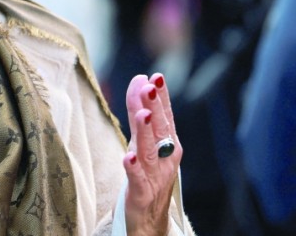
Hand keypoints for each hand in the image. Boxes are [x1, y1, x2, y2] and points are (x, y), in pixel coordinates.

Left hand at [122, 73, 182, 235]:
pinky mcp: (141, 193)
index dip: (160, 97)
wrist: (150, 218)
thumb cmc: (148, 174)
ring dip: (146, 131)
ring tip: (143, 113)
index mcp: (167, 144)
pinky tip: (128, 157)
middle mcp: (164, 157)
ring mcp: (154, 175)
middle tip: (150, 86)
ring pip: (149, 150)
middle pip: (159, 129)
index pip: (164, 116)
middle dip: (155, 107)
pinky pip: (137, 180)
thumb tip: (141, 80)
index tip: (155, 76)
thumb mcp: (145, 142)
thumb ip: (141, 112)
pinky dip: (133, 168)